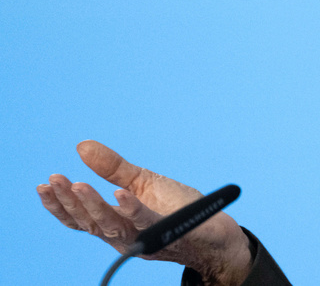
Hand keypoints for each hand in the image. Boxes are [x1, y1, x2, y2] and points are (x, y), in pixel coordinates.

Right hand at [37, 141, 251, 285]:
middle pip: (89, 222)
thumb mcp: (141, 182)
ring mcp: (145, 236)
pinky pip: (146, 223)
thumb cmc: (176, 207)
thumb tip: (82, 146)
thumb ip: (113, 168)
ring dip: (93, 205)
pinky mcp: (168, 231)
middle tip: (54, 180)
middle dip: (69, 202)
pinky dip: (131, 209)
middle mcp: (124, 236)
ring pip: (112, 225)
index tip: (43, 186)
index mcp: (115, 224)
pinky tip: (121, 194)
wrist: (214, 229)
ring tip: (78, 185)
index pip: (80, 219)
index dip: (59, 205)